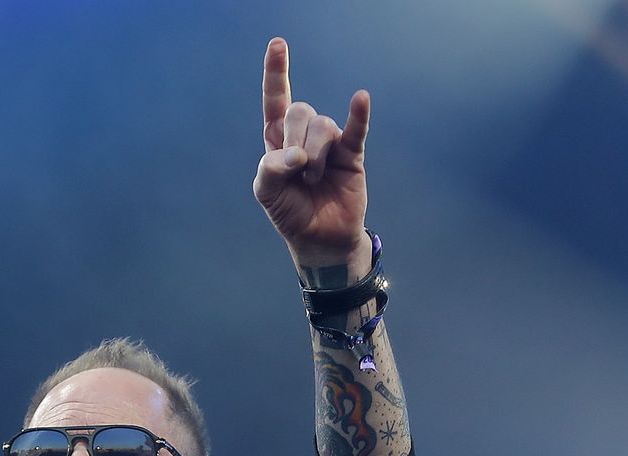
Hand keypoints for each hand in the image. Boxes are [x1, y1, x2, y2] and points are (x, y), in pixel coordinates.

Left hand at [252, 38, 372, 272]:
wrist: (320, 239)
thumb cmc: (290, 212)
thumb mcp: (266, 193)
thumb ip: (269, 170)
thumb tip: (295, 156)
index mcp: (278, 140)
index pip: (276, 100)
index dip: (276, 72)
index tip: (278, 43)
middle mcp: (304, 135)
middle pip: (299, 112)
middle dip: (295, 142)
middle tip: (297, 172)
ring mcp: (330, 142)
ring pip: (322, 126)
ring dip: (314, 157)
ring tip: (313, 180)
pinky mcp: (351, 153)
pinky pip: (356, 129)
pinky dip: (358, 114)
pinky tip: (360, 99)